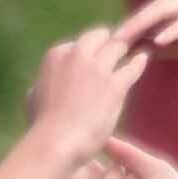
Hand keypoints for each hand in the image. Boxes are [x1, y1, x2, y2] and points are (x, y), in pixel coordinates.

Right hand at [28, 27, 147, 164]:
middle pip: (100, 37)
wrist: (56, 142)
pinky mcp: (115, 84)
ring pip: (118, 47)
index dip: (89, 50)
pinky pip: (133, 66)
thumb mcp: (35, 95)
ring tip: (136, 49)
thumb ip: (46, 81)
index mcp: (57, 55)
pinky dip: (139, 62)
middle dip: (109, 41)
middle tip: (119, 47)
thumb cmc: (42, 124)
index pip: (79, 43)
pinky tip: (143, 59)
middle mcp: (77, 55)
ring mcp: (97, 68)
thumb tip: (45, 80)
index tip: (96, 56)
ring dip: (126, 49)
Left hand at [114, 0, 177, 62]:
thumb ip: (167, 45)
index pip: (147, 13)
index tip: (107, 47)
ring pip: (166, 10)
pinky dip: (174, 30)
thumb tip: (138, 51)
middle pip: (151, 8)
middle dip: (129, 26)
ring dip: (144, 25)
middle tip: (108, 44)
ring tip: (125, 41)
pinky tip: (159, 42)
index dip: (128, 29)